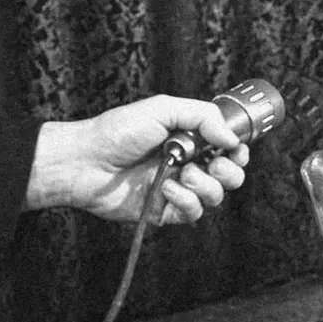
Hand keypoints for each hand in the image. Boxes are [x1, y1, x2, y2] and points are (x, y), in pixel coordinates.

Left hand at [25, 95, 249, 224]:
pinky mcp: (165, 211)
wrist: (84, 161)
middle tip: (213, 163)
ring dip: (206, 184)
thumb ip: (203, 116)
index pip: (230, 149)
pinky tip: (168, 188)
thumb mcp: (163, 109)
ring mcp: (179, 189)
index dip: (238, 151)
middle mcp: (190, 165)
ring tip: (182, 174)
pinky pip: (193, 213)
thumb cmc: (117, 131)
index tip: (233, 148)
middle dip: (230, 170)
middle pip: (232, 176)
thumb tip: (232, 138)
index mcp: (192, 140)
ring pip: (217, 196)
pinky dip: (186, 201)